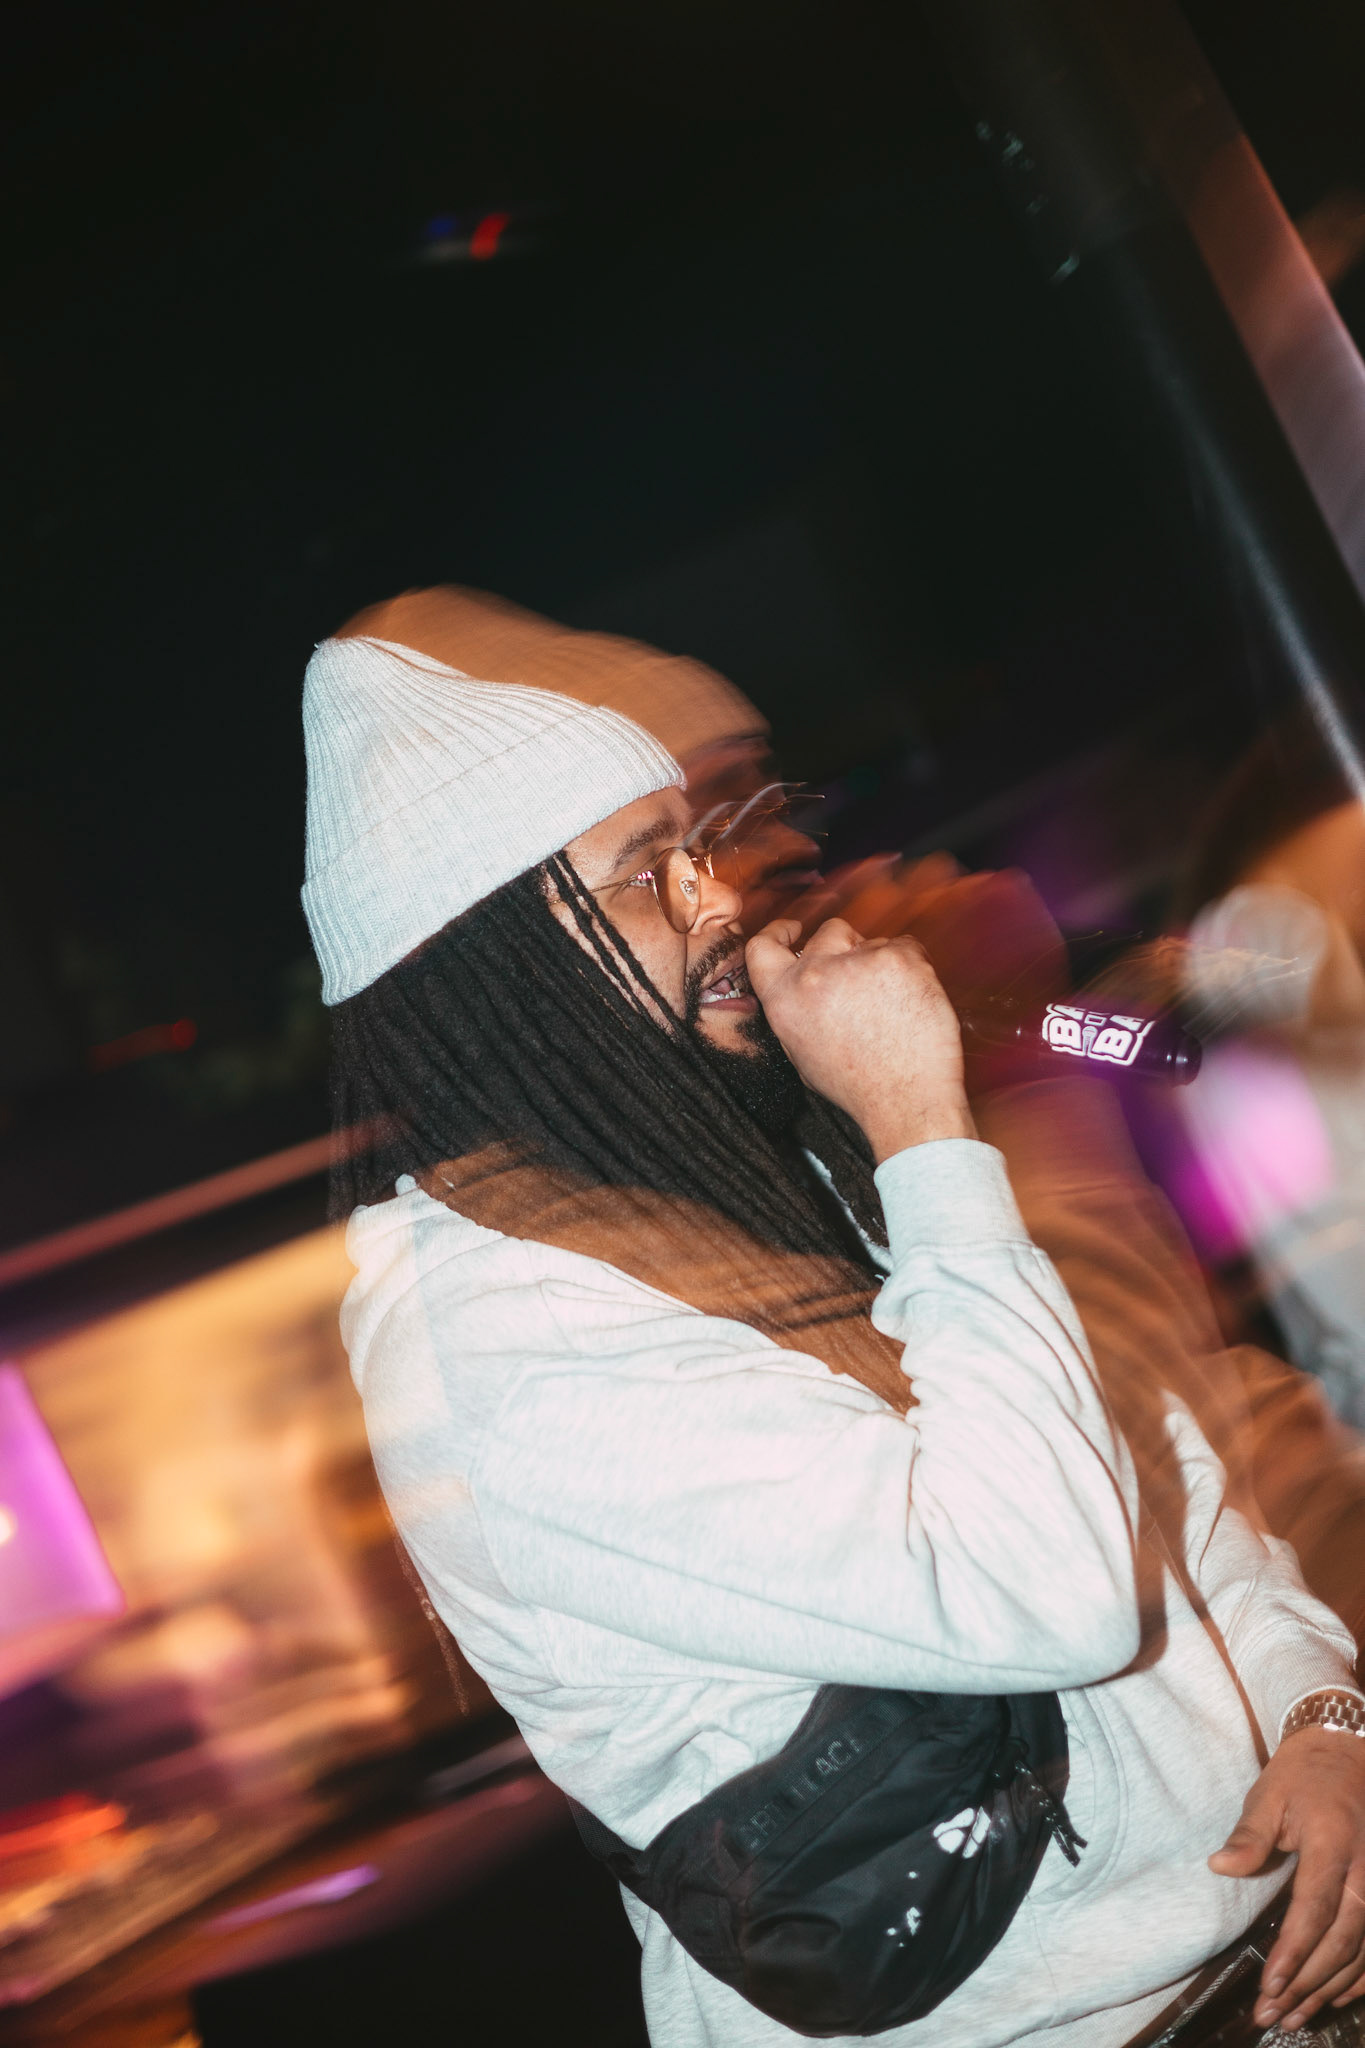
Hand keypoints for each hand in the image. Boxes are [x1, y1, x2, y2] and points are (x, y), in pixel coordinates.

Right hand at [746, 916, 975, 1161]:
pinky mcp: (897, 958)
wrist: (905, 1099)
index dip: (780, 932)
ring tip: (892, 1006)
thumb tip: (802, 983)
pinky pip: (905, 947)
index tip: (793, 929)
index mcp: (784, 998)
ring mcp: (856, 961)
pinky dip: (911, 968)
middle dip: (847, 950)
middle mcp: (813, 974)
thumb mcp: (801, 1051)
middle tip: (865, 983)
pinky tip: (911, 1001)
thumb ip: (795, 1008)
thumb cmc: (857, 1084)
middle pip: (829, 933)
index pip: (763, 947)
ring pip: (871, 941)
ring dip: (881, 963)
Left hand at [1209, 1727, 1364, 2031]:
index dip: (1294, 1950)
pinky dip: (1357, 1978)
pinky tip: (1332, 1997)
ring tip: (1294, 2015)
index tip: (1270, 1984)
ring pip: (1363, 1951)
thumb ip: (1249, 1836)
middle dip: (1307, 1982)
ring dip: (1328, 1988)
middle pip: (1343, 1940)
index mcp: (1334, 1843)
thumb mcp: (1270, 1793)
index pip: (1316, 1908)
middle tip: (1273, 2012)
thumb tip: (1219, 1867)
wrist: (1350, 1752)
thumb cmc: (1304, 1775)